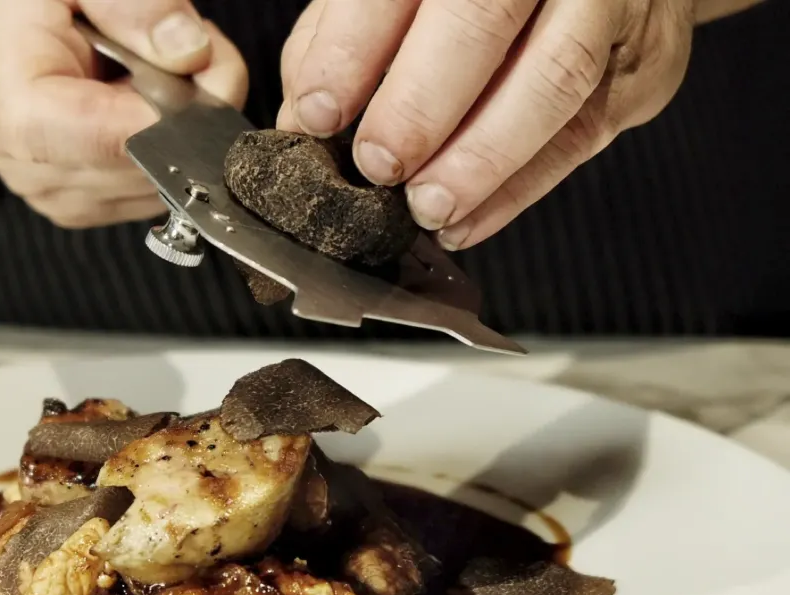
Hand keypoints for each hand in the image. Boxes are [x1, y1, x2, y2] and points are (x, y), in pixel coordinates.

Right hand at [0, 0, 247, 228]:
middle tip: (175, 46)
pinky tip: (135, 106)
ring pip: (169, 179)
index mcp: (22, 114)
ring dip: (179, 126)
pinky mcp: (85, 210)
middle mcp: (39, 172)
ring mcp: (63, 199)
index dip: (183, 104)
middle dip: (191, 104)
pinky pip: (156, 188)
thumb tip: (191, 52)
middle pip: (159, 161)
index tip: (202, 58)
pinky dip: (164, 148)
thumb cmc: (9, 11)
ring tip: (143, 72)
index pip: (128, 138)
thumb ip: (131, 3)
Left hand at [279, 0, 693, 249]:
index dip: (354, 47)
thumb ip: (344, 35)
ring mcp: (612, 2)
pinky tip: (468, 219)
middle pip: (484, 19)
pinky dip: (518, 188)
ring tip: (427, 206)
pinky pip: (582, 134)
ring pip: (554, 79)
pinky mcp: (647, 66)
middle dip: (421, 104)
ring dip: (481, 159)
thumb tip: (302, 114)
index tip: (319, 112)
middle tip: (378, 164)